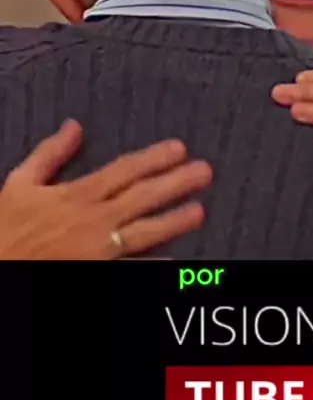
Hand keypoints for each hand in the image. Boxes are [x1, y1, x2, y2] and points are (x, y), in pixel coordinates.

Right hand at [0, 120, 211, 258]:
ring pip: (144, 233)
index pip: (125, 171)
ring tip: (200, 211)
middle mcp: (94, 220)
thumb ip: (50, 154)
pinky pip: (132, 270)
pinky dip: (155, 266)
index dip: (154, 158)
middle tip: (205, 172)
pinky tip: (178, 261)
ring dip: (174, 221)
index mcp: (78, 194)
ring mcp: (99, 251)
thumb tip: (75, 125)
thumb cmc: (7, 226)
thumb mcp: (20, 183)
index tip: (179, 149)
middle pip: (143, 197)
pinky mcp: (98, 273)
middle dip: (176, 183)